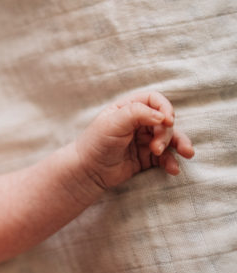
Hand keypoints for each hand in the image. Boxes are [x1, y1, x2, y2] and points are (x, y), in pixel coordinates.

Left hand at [75, 90, 194, 190]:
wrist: (87, 172)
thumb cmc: (96, 143)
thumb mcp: (113, 123)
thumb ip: (137, 113)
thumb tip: (163, 117)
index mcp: (127, 108)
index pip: (154, 100)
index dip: (164, 108)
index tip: (167, 121)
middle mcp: (137, 122)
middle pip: (164, 121)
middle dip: (166, 134)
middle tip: (156, 147)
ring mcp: (144, 140)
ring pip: (170, 138)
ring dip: (178, 145)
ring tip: (185, 154)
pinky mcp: (147, 157)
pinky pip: (166, 157)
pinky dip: (172, 162)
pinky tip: (173, 169)